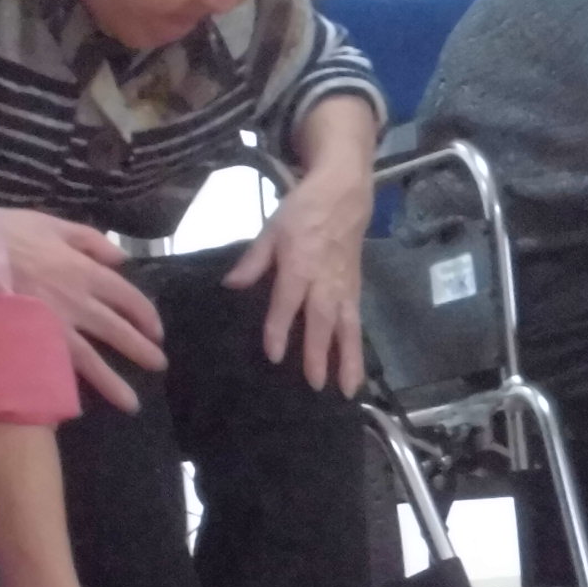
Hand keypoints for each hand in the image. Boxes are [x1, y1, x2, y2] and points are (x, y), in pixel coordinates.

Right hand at [0, 208, 163, 412]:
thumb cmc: (4, 233)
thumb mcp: (51, 224)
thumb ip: (90, 240)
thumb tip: (121, 260)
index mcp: (84, 271)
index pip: (127, 297)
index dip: (145, 315)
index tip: (156, 331)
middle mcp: (76, 301)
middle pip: (117, 331)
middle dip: (140, 350)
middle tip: (158, 365)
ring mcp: (52, 326)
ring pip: (91, 360)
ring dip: (114, 383)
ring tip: (132, 404)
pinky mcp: (28, 344)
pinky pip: (55, 371)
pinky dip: (67, 389)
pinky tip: (77, 407)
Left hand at [223, 161, 371, 392]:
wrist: (344, 195)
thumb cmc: (303, 211)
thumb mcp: (272, 228)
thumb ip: (253, 260)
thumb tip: (230, 285)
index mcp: (300, 264)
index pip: (288, 301)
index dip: (280, 327)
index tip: (274, 355)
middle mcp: (325, 281)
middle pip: (322, 321)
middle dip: (319, 353)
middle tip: (315, 385)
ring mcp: (344, 288)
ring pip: (348, 328)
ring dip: (349, 360)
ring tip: (348, 391)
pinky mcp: (356, 292)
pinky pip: (357, 325)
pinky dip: (357, 350)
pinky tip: (354, 374)